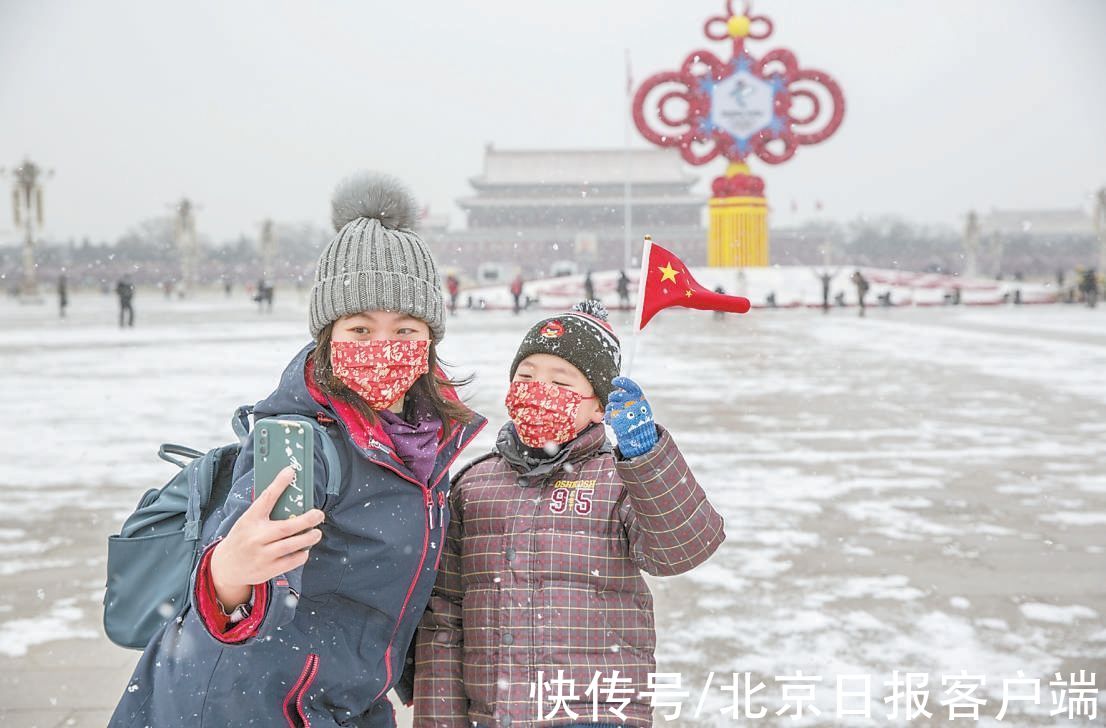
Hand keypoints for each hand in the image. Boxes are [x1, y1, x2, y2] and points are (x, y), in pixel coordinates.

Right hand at [210, 466, 323, 608]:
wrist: (225, 567)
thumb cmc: (242, 538)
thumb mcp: (248, 522)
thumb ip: (265, 512)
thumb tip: (291, 500)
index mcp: (250, 520)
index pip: (265, 498)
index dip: (279, 484)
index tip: (291, 471)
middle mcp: (255, 537)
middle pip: (285, 527)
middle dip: (306, 520)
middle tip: (319, 514)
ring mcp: (262, 555)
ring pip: (291, 546)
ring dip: (308, 538)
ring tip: (316, 533)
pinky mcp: (268, 570)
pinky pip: (291, 562)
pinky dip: (301, 554)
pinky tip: (304, 549)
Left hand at [604, 376, 657, 457]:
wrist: (642, 438)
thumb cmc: (640, 421)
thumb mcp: (641, 407)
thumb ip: (632, 398)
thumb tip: (620, 390)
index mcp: (639, 398)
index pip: (629, 385)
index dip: (621, 382)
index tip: (614, 381)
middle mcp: (632, 402)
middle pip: (615, 395)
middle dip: (612, 399)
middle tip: (614, 403)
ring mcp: (625, 411)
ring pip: (610, 405)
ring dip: (610, 410)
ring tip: (616, 415)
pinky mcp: (618, 419)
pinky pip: (608, 415)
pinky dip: (609, 418)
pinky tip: (613, 421)